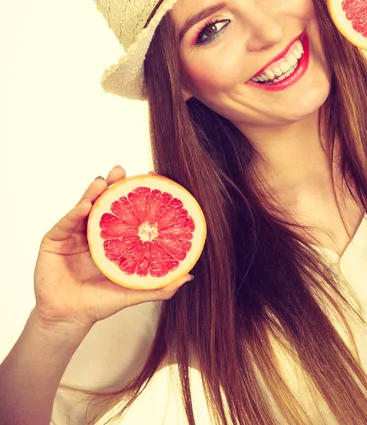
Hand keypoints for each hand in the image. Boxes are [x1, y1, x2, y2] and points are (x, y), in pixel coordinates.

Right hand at [34, 166, 191, 331]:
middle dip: (112, 185)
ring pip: (83, 208)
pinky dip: (74, 213)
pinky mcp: (54, 240)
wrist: (68, 320)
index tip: (148, 179)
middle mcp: (92, 231)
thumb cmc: (99, 303)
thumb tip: (188, 277)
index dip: (134, 195)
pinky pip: (65, 223)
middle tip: (122, 171)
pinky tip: (85, 206)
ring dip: (92, 192)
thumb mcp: (132, 290)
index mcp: (110, 238)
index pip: (124, 211)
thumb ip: (159, 284)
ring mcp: (72, 234)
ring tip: (103, 181)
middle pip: (103, 203)